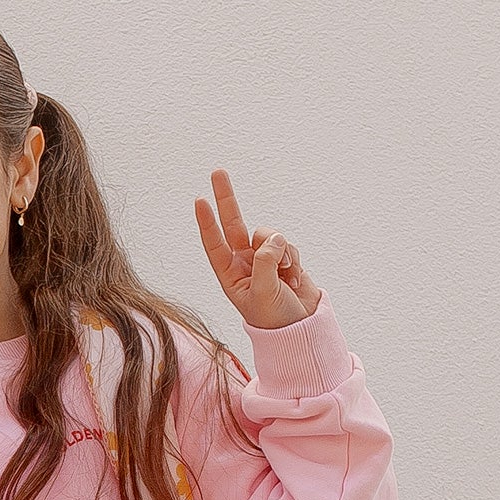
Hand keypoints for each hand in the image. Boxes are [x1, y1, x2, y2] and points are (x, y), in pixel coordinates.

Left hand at [195, 169, 320, 329]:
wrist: (300, 326)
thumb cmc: (275, 317)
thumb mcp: (263, 294)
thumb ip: (266, 263)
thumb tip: (272, 237)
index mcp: (229, 274)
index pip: (214, 243)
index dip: (208, 223)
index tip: (199, 200)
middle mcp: (244, 262)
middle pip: (233, 223)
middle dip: (227, 198)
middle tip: (217, 172)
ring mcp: (264, 257)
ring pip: (269, 234)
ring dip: (281, 251)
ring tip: (285, 276)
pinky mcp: (284, 256)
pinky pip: (288, 245)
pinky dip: (294, 258)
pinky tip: (294, 278)